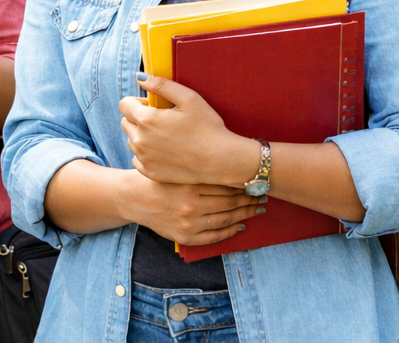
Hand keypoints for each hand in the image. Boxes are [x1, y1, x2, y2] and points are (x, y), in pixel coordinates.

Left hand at [120, 75, 259, 187]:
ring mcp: (144, 158)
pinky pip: (138, 158)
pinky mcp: (150, 172)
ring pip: (132, 141)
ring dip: (142, 136)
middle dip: (139, 117)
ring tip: (166, 136)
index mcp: (147, 120)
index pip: (124, 104)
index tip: (153, 104)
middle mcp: (140, 140)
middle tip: (162, 119)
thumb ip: (161, 85)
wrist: (219, 160)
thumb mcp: (189, 98)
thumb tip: (141, 78)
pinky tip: (166, 151)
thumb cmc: (207, 127)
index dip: (138, 101)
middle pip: (125, 122)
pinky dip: (147, 153)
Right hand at [122, 173, 264, 245]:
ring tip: (258, 208)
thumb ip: (201, 166)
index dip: (244, 183)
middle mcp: (190, 205)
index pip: (226, 184)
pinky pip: (213, 237)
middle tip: (264, 194)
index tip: (257, 179)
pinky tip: (240, 226)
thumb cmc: (159, 177)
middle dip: (250, 198)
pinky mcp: (184, 237)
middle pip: (229, 202)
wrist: (134, 197)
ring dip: (245, 214)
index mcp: (190, 184)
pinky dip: (229, 232)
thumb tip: (231, 161)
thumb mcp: (179, 166)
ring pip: (225, 219)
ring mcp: (188, 224)